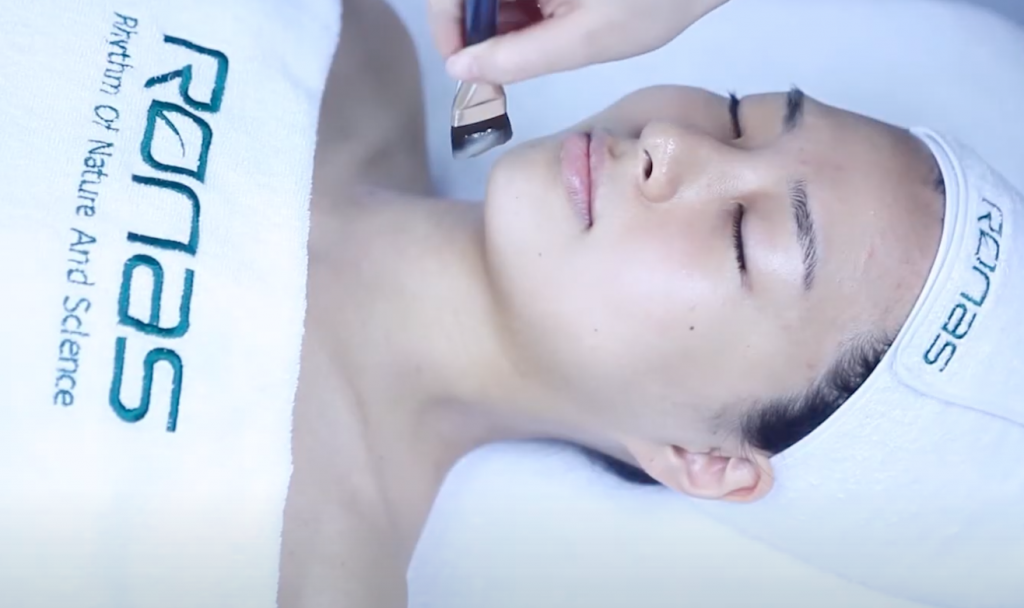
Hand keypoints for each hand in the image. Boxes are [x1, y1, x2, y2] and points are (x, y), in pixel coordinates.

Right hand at [429, 0, 729, 83]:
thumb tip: (460, 70)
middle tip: (493, 74)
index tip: (460, 67)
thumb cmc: (654, 0)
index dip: (445, 26)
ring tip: (526, 55)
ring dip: (499, 24)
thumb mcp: (585, 40)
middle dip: (474, 30)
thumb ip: (517, 58)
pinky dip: (522, 12)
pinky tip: (547, 32)